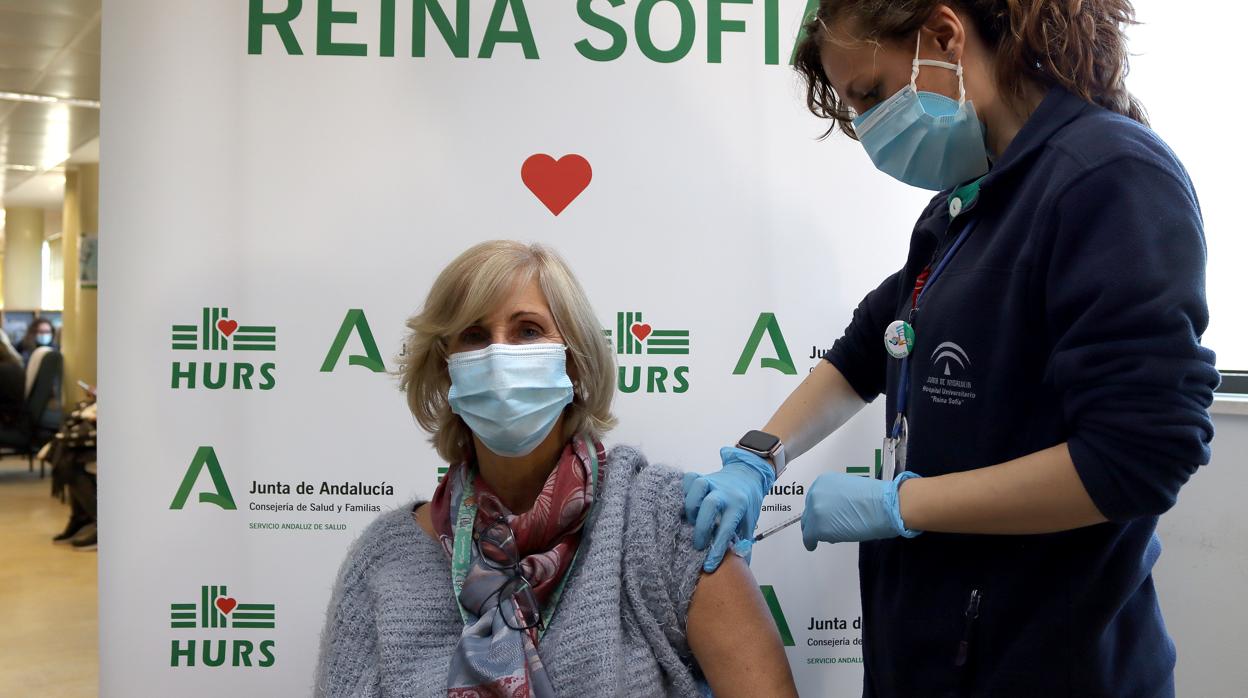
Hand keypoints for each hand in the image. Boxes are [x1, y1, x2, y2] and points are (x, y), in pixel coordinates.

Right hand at [682, 448, 776, 571]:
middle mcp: (725, 493)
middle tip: (698, 545)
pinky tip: (683, 502)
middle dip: (702, 528)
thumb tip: (740, 569)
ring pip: (698, 486)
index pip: (727, 529)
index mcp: (739, 505)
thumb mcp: (749, 522)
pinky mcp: (701, 476)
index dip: (718, 549)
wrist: (747, 474)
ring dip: (691, 505)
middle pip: (710, 505)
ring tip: (689, 520)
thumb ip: (743, 543)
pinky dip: (683, 489)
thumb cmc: (747, 502)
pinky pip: (689, 478)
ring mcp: (712, 482)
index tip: (709, 565)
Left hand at [801, 472, 922, 550]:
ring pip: (810, 526)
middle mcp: (815, 494)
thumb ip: (836, 499)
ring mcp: (815, 510)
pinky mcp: (818, 527)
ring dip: (818, 531)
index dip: (819, 511)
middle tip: (821, 529)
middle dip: (815, 521)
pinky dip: (811, 543)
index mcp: (823, 482)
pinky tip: (813, 546)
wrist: (884, 506)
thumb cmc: (876, 498)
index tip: (822, 517)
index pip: (814, 499)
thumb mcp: (849, 490)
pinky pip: (809, 538)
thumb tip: (833, 512)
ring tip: (832, 535)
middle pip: (809, 512)